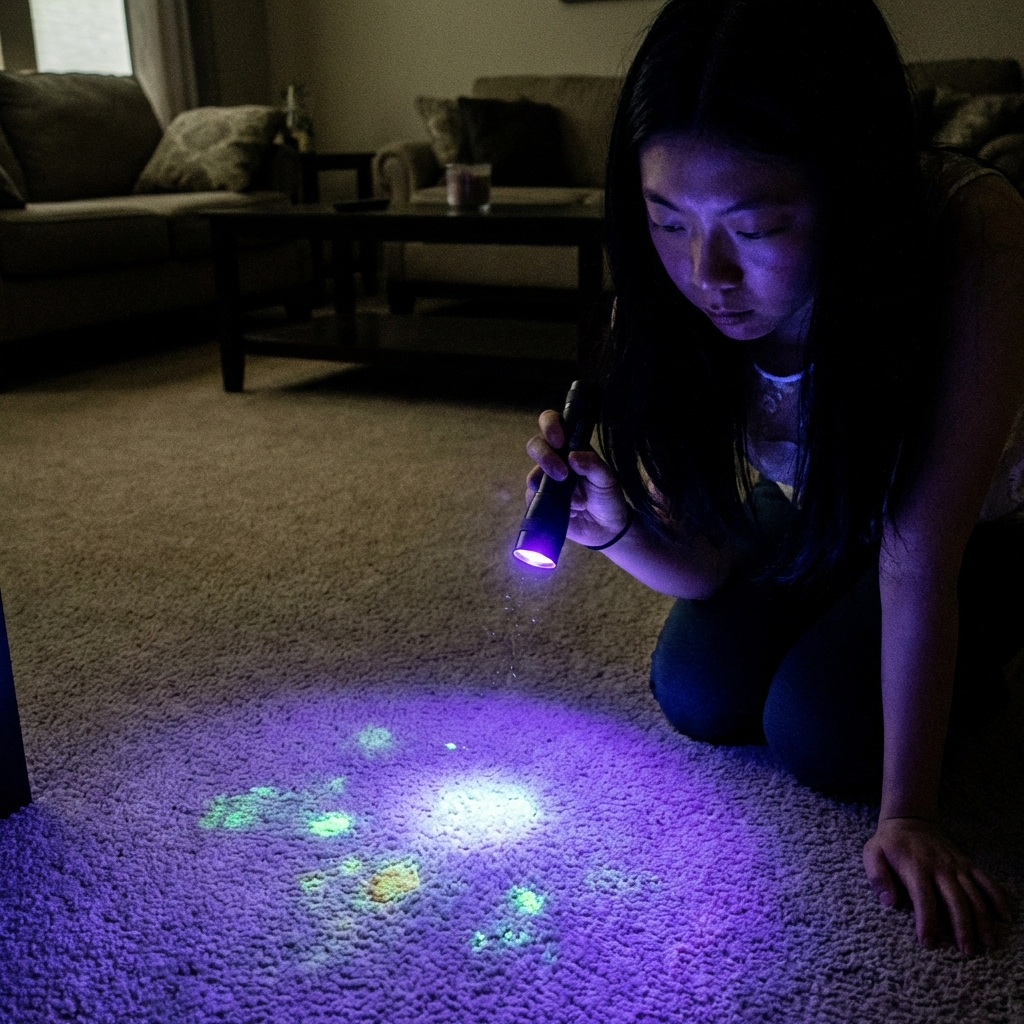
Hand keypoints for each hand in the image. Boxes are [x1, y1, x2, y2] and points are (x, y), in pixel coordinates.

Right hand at [525, 409, 630, 548]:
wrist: (605, 528)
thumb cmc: (607, 497)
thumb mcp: (607, 479)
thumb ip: (593, 465)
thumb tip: (573, 457)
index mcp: (571, 446)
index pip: (554, 423)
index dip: (550, 425)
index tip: (559, 440)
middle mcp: (555, 460)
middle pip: (536, 445)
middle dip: (544, 455)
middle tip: (561, 473)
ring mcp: (546, 481)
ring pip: (532, 473)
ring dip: (543, 480)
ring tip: (564, 494)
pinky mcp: (540, 501)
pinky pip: (532, 498)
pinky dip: (542, 500)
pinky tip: (559, 507)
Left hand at [863, 816, 1012, 953]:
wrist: (909, 820)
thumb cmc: (889, 844)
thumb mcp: (872, 853)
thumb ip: (876, 876)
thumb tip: (889, 902)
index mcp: (915, 866)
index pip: (923, 898)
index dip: (927, 921)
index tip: (928, 943)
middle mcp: (939, 866)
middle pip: (955, 899)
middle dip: (962, 926)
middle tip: (967, 950)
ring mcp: (957, 865)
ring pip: (975, 893)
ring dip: (983, 918)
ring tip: (988, 942)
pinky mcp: (967, 864)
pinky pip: (987, 881)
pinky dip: (998, 897)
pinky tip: (1006, 916)